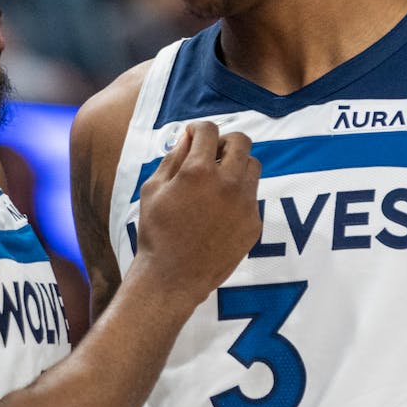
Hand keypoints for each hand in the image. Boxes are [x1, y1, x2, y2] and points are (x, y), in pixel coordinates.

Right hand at [134, 121, 260, 306]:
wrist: (172, 277)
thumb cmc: (156, 231)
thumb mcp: (153, 189)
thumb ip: (173, 158)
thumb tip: (187, 138)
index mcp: (198, 171)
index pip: (209, 130)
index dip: (198, 129)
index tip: (193, 136)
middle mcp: (227, 183)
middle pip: (241, 141)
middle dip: (224, 142)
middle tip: (211, 154)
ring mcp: (245, 204)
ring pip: (252, 167)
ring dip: (237, 165)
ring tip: (218, 180)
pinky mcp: (253, 223)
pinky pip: (252, 196)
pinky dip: (238, 195)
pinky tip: (220, 211)